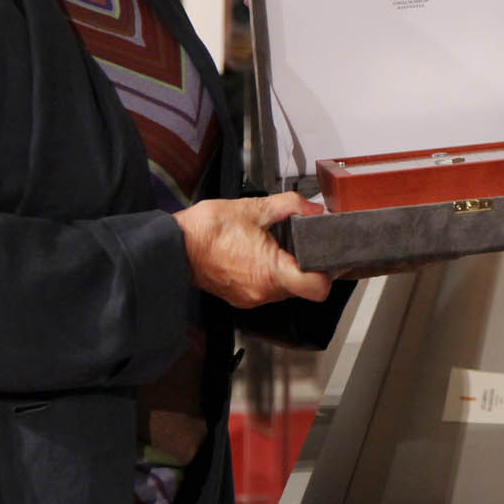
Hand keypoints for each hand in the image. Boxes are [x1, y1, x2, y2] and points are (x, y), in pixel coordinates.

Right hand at [175, 192, 333, 306]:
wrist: (175, 244)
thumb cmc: (209, 229)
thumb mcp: (255, 207)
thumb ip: (291, 206)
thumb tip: (313, 209)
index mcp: (270, 271)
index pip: (317, 288)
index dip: (328, 272)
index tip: (326, 256)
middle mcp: (263, 292)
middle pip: (303, 287)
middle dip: (306, 266)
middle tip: (303, 243)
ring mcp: (250, 297)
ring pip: (285, 289)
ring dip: (287, 270)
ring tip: (277, 246)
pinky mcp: (240, 297)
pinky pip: (266, 290)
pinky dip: (270, 274)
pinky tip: (260, 255)